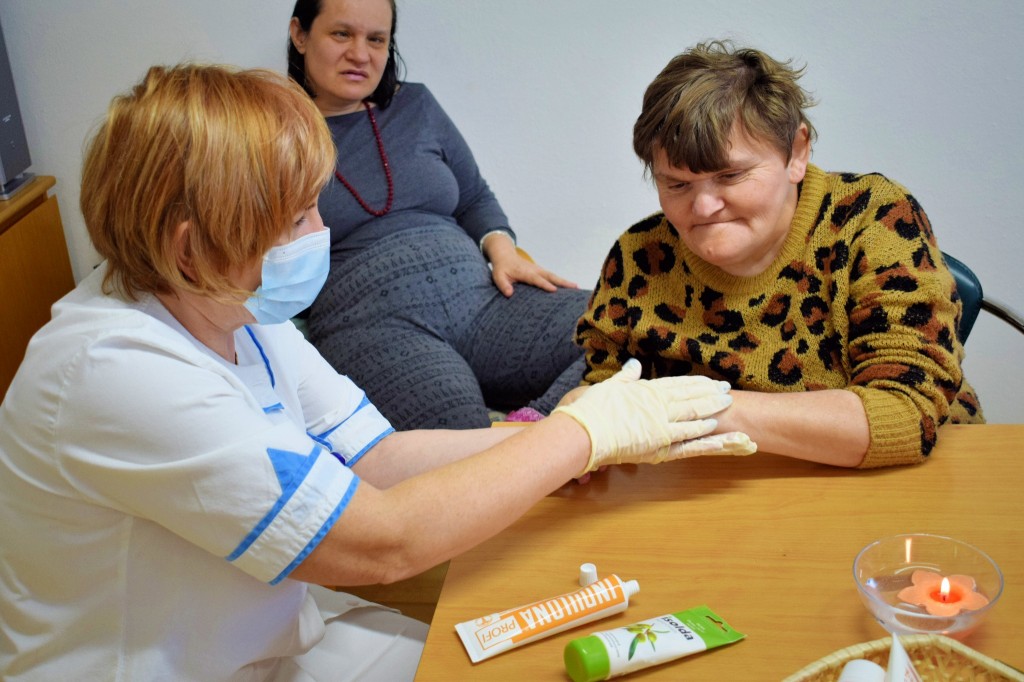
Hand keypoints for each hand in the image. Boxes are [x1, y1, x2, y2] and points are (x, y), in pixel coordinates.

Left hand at [483, 233, 577, 296]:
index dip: (545, 284)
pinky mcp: (540, 272)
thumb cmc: (502, 268)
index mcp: (525, 272)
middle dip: (562, 282)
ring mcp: (539, 270)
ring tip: (577, 288)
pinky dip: (561, 281)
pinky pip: (552, 277)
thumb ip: (503, 285)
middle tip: (575, 287)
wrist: (505, 255)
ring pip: (554, 276)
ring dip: (565, 281)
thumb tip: (509, 294)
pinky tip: (569, 287)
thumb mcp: (498, 276)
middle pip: (551, 276)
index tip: (554, 290)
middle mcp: (535, 270)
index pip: (537, 279)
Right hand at [553, 359, 743, 474]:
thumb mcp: (609, 386)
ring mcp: (661, 427)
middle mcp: (658, 407)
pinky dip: (704, 437)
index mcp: (647, 391)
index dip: (697, 383)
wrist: (583, 432)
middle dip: (710, 394)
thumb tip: (634, 364)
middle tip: (727, 391)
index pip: (678, 385)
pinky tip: (717, 431)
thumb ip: (626, 377)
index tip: (712, 381)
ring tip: (726, 405)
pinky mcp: (659, 447)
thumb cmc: (591, 409)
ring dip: (711, 410)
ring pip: (693, 417)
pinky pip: (687, 443)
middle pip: (690, 399)